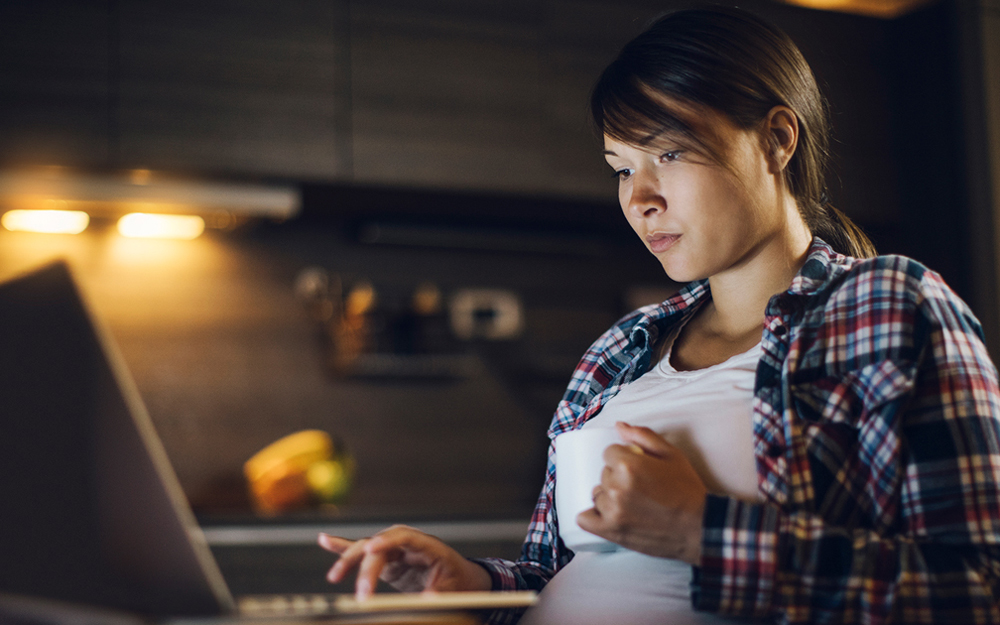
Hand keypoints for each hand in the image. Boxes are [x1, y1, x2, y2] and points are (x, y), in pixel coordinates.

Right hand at [318, 525, 492, 599]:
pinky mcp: (387, 561)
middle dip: (366, 569)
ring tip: (334, 576)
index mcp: (426, 544)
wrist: (462, 578)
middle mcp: (407, 543)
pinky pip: (363, 552)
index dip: (386, 541)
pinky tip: (324, 540)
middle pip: (380, 547)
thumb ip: (438, 594)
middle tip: (362, 596)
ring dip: (349, 561)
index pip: (403, 537)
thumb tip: (427, 599)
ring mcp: (395, 550)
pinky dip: (343, 547)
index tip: (371, 550)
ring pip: (367, 549)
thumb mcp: (454, 590)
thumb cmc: (460, 581)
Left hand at [576, 422, 706, 564]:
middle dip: (617, 477)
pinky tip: (606, 515)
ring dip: (608, 497)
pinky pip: (585, 520)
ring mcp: (612, 511)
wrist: (699, 527)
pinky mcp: (611, 531)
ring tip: (631, 503)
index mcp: (629, 464)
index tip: (636, 468)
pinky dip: (591, 517)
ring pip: (597, 495)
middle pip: (603, 474)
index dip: (623, 458)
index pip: (609, 453)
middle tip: (638, 487)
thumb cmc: (687, 490)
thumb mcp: (672, 455)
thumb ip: (643, 436)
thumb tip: (619, 426)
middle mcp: (617, 487)